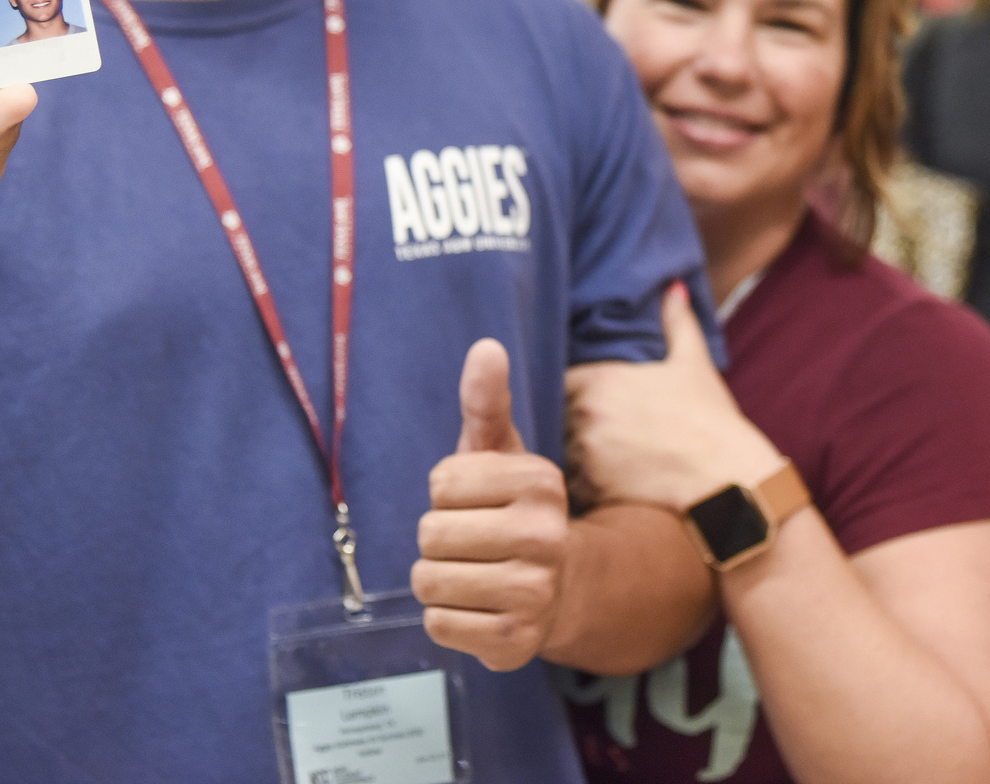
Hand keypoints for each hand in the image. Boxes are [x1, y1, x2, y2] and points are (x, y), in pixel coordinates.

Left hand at [412, 339, 568, 671]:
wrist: (560, 588)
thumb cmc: (511, 510)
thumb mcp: (499, 453)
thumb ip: (486, 401)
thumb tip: (486, 346)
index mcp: (540, 481)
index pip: (441, 483)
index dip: (446, 493)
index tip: (476, 500)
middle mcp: (546, 537)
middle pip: (431, 534)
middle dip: (438, 538)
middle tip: (473, 542)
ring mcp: (533, 594)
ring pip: (429, 581)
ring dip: (437, 579)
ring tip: (472, 573)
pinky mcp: (514, 642)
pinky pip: (437, 624)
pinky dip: (445, 617)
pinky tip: (477, 607)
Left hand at [565, 282, 780, 512]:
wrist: (730, 480)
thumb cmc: (712, 420)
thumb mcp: (694, 364)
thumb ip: (677, 322)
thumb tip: (674, 287)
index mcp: (602, 379)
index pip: (562, 380)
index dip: (575, 390)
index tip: (590, 399)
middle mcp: (586, 414)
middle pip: (557, 415)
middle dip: (571, 421)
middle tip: (597, 431)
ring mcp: (586, 454)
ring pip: (560, 451)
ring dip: (573, 454)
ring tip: (600, 460)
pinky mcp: (593, 489)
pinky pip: (569, 487)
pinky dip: (581, 485)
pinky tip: (604, 484)